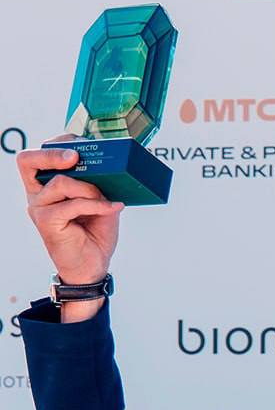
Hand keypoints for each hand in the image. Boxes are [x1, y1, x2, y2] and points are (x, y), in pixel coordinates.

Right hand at [17, 133, 122, 284]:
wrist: (92, 268)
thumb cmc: (93, 236)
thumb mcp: (100, 202)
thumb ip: (99, 183)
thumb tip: (110, 165)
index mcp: (46, 185)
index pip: (38, 156)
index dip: (55, 144)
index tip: (79, 141)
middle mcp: (38, 194)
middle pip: (29, 161)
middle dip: (53, 153)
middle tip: (76, 156)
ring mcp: (39, 208)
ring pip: (60, 182)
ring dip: (88, 187)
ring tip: (105, 198)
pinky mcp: (46, 222)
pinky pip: (71, 204)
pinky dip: (94, 204)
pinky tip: (110, 207)